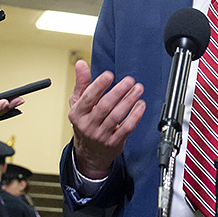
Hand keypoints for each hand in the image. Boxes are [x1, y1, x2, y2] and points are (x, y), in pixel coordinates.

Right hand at [67, 60, 144, 178]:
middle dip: (118, 92)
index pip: (88, 98)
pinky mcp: (114, 142)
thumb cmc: (84, 122)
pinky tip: (140, 105)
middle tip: (129, 80)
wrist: (89, 152)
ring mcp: (101, 135)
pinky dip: (135, 116)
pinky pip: (126, 128)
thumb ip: (81, 83)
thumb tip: (81, 64)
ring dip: (129, 101)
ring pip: (116, 116)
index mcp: (77, 113)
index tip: (109, 75)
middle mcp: (88, 125)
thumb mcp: (78, 103)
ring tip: (138, 89)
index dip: (98, 86)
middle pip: (104, 107)